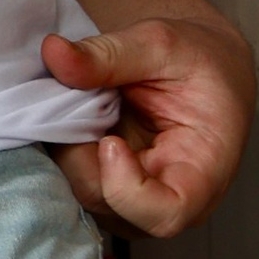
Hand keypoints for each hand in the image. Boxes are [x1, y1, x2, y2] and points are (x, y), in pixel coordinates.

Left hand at [43, 13, 254, 238]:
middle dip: (79, 148)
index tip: (109, 140)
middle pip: (106, 201)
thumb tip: (54, 53)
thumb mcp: (160, 44)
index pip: (165, 215)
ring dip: (67, 145)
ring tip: (84, 102)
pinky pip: (72, 181)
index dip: (124, 187)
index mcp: (204, 174)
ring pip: (80, 191)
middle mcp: (171, 203)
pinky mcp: (109, 195)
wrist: (198, 71)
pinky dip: (64, 147)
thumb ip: (109, 53)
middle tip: (80, 96)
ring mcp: (136, 205)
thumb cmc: (195, 62)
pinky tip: (77, 117)